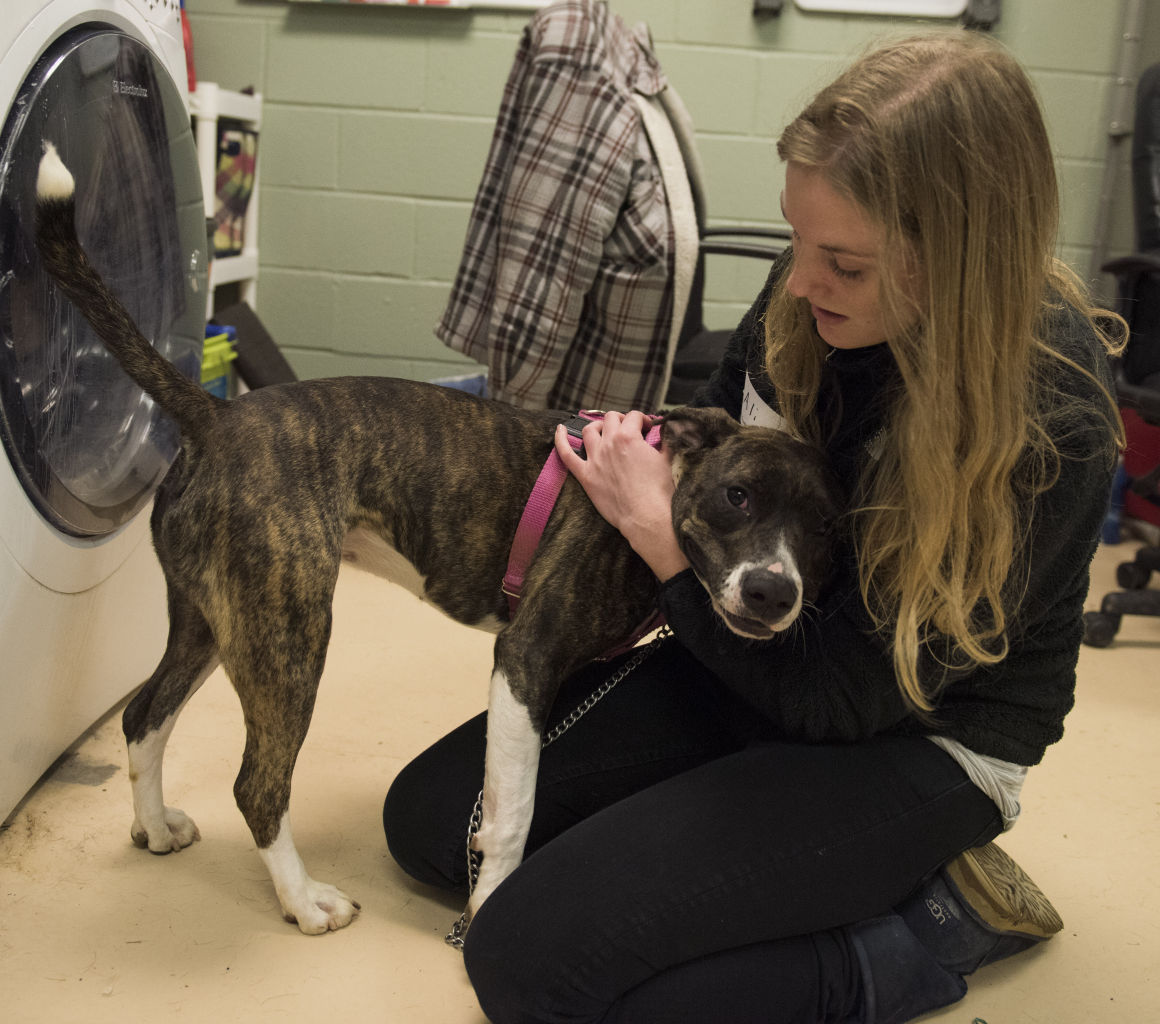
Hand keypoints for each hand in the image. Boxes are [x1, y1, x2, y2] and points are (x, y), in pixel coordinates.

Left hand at [554, 412, 689, 580]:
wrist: (647, 517)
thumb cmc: (659, 491)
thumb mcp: (668, 459)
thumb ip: (666, 441)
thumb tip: (667, 431)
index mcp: (629, 437)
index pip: (634, 416)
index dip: (642, 419)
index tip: (648, 428)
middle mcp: (609, 444)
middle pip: (611, 419)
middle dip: (622, 420)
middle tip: (629, 429)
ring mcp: (595, 459)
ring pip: (590, 430)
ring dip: (598, 426)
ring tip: (604, 430)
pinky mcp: (586, 476)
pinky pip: (567, 455)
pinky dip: (561, 440)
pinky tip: (560, 430)